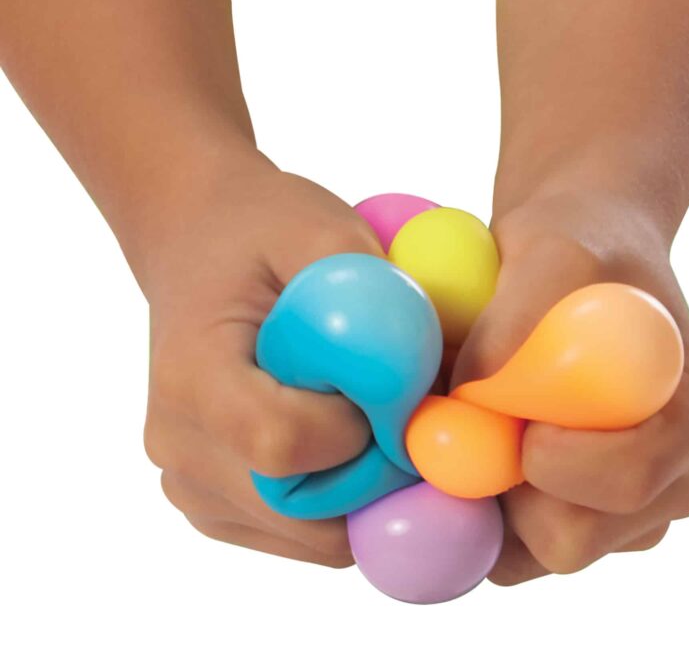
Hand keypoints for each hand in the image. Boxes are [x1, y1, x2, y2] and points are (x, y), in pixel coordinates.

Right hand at [141, 146, 380, 566]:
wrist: (199, 242)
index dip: (360, 428)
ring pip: (308, 534)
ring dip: (365, 491)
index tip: (391, 384)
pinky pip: (297, 531)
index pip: (282, 446)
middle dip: (378, 473)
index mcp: (191, 378)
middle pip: (302, 510)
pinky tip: (349, 437)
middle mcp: (177, 446)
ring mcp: (189, 483)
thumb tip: (437, 388)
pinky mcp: (213, 499)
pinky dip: (341, 501)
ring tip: (372, 417)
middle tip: (405, 412)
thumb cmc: (258, 228)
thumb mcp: (321, 229)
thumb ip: (376, 298)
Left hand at [451, 190, 688, 584]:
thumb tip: (471, 394)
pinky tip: (469, 440)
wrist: (571, 263)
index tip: (499, 402)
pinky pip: (508, 546)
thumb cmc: (577, 250)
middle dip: (501, 484)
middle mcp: (671, 480)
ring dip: (480, 491)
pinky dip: (474, 505)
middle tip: (466, 414)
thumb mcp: (551, 253)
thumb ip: (519, 317)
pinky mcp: (568, 518)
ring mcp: (620, 511)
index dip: (546, 457)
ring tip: (474, 411)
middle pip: (571, 539)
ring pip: (529, 550)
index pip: (625, 483)